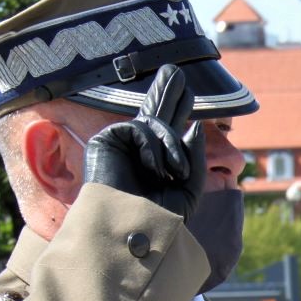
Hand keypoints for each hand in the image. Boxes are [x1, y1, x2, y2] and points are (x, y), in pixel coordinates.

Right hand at [83, 64, 205, 218]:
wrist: (131, 230)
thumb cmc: (158, 217)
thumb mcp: (188, 189)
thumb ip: (195, 159)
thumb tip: (194, 125)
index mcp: (155, 160)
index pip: (167, 128)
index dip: (176, 107)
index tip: (186, 91)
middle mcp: (136, 149)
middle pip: (154, 112)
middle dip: (167, 92)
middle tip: (177, 71)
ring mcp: (120, 142)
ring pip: (156, 125)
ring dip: (173, 148)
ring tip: (176, 172)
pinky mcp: (106, 139)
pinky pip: (140, 129)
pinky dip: (154, 149)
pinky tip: (154, 170)